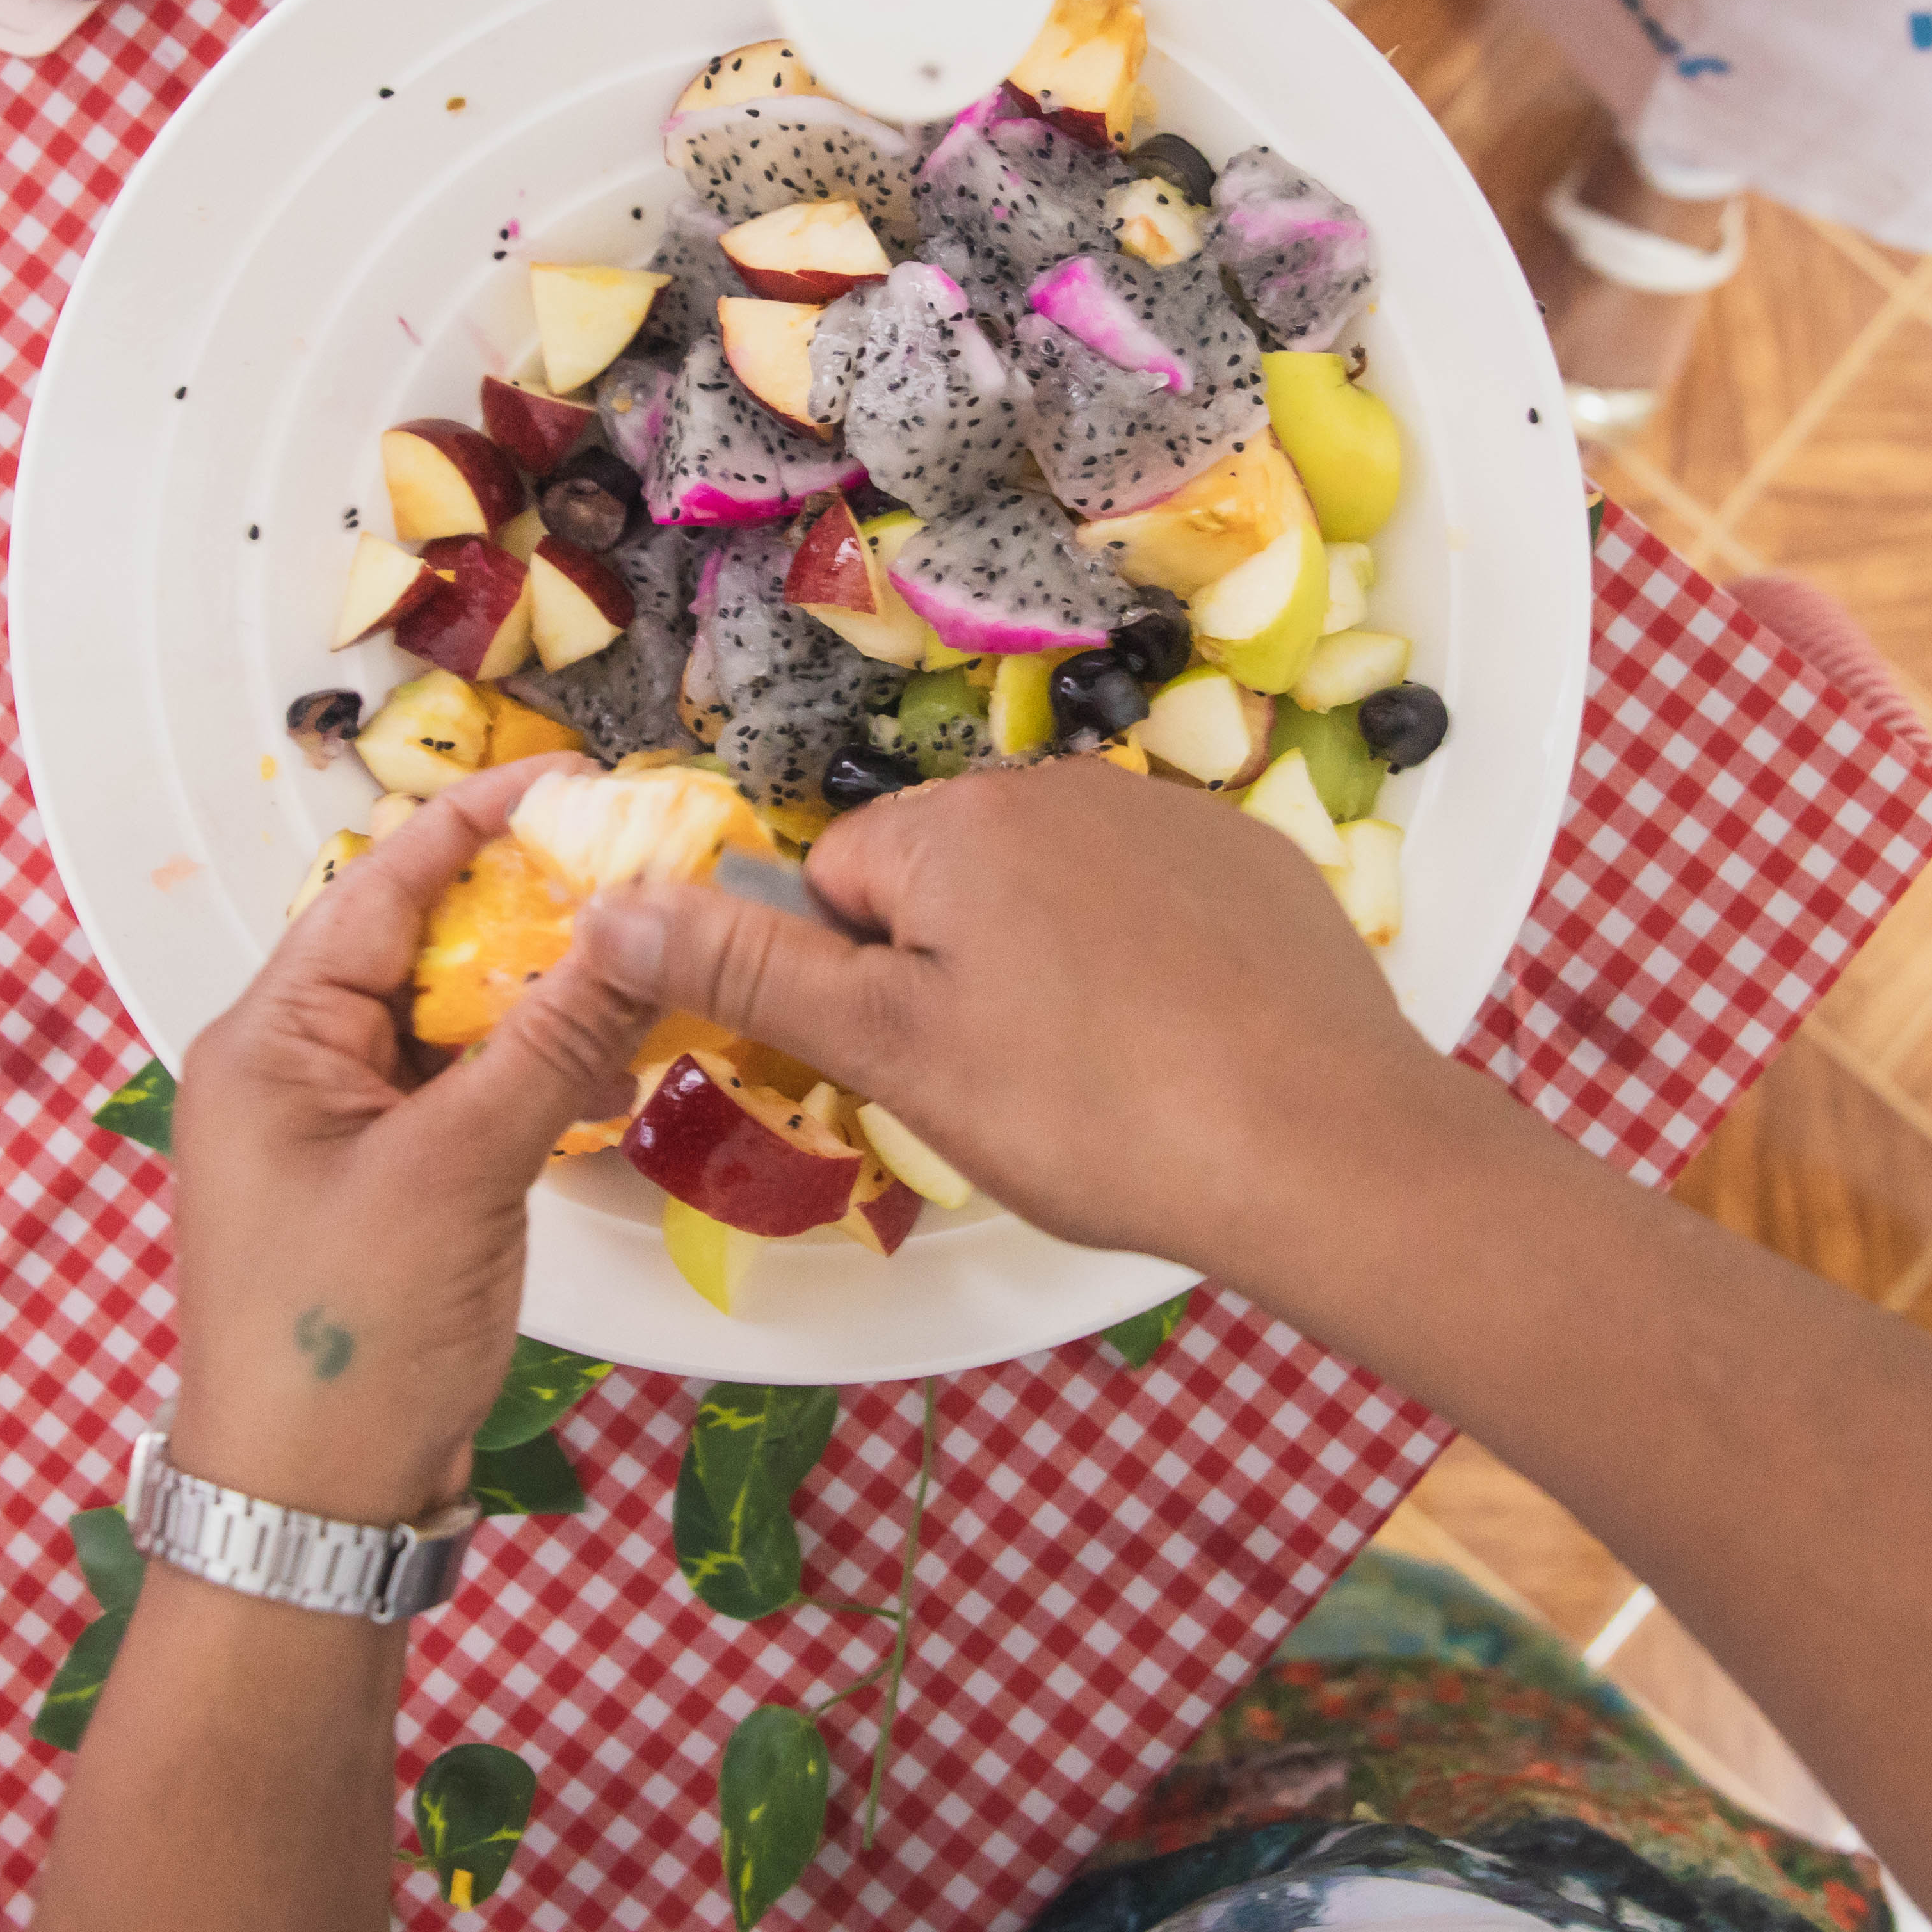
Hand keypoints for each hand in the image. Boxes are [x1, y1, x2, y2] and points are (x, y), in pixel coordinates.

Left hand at [160, 757, 652, 1524]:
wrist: (306, 1513)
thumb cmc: (347, 1343)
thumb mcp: (458, 1174)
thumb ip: (549, 1043)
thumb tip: (632, 930)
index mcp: (269, 1040)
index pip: (380, 884)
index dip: (480, 821)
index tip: (575, 779)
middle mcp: (289, 1070)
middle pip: (417, 945)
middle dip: (527, 908)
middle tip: (637, 871)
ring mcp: (333, 1134)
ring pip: (448, 1023)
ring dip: (539, 997)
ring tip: (641, 963)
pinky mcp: (380, 1190)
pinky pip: (459, 1095)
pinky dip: (529, 1074)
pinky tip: (606, 1070)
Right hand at [583, 760, 1443, 1275]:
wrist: (1323, 1146)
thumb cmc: (1090, 1109)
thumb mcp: (893, 1050)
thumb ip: (752, 971)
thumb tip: (608, 906)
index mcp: (955, 824)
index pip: (839, 886)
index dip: (860, 987)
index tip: (920, 1063)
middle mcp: (1061, 785)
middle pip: (947, 885)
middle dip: (954, 976)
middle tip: (1013, 1088)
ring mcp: (1172, 817)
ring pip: (1054, 899)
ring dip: (1052, 974)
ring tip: (1106, 1085)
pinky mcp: (1258, 867)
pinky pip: (1157, 909)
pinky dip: (1151, 973)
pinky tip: (1185, 1053)